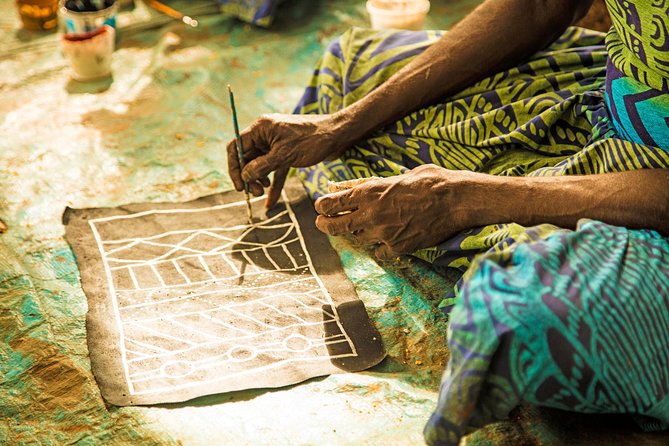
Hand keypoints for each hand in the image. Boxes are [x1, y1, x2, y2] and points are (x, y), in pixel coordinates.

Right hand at [227, 113, 348, 207]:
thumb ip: (262, 167)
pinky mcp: (287, 153)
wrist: (338, 135)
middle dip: (248, 176)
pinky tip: (271, 201)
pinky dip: (273, 183)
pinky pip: (275, 170)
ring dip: (259, 180)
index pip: (237, 147)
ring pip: (260, 164)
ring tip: (262, 192)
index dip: (234, 167)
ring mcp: (276, 143)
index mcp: (261, 128)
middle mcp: (266, 134)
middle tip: (254, 193)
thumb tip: (245, 176)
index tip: (240, 186)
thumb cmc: (312, 140)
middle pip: (247, 157)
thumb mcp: (285, 156)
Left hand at [314, 165, 477, 258]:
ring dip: (356, 232)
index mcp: (368, 192)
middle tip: (322, 222)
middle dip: (324, 224)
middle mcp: (370, 215)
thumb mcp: (395, 176)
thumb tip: (339, 185)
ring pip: (357, 238)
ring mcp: (383, 234)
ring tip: (363, 224)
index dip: (322, 206)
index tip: (321, 207)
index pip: (330, 203)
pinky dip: (379, 247)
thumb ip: (364, 183)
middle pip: (334, 226)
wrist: (457, 200)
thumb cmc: (429, 181)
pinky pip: (378, 252)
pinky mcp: (397, 248)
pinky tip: (386, 238)